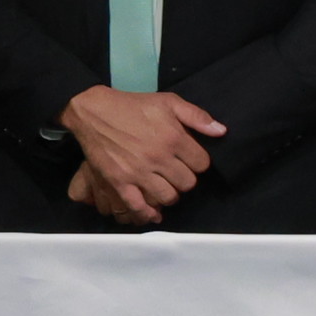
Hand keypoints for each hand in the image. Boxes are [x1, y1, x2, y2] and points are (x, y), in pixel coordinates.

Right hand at [61, 85, 223, 221]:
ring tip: (165, 186)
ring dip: (170, 194)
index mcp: (173, 138)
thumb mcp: (169, 102)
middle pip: (187, 183)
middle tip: (177, 173)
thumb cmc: (134, 106)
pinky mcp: (118, 181)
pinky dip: (147, 213)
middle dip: (185, 179)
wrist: (94, 112)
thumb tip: (221, 131)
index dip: (198, 163)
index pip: (202, 164)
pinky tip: (153, 213)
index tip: (190, 160)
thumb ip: (197, 116)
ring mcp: (137, 172)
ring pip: (167, 197)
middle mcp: (158, 157)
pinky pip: (138, 206)